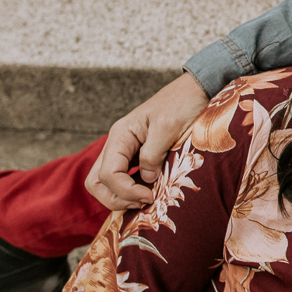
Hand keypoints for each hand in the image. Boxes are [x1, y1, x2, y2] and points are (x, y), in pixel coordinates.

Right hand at [85, 72, 209, 208]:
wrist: (194, 89)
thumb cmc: (182, 103)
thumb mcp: (168, 127)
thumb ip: (152, 154)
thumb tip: (146, 179)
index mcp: (121, 135)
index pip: (108, 174)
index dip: (125, 191)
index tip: (149, 196)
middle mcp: (117, 143)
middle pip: (97, 182)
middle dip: (116, 198)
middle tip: (144, 203)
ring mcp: (125, 149)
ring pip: (106, 182)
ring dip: (122, 196)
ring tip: (147, 199)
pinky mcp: (136, 153)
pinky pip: (123, 176)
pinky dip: (131, 189)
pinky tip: (149, 192)